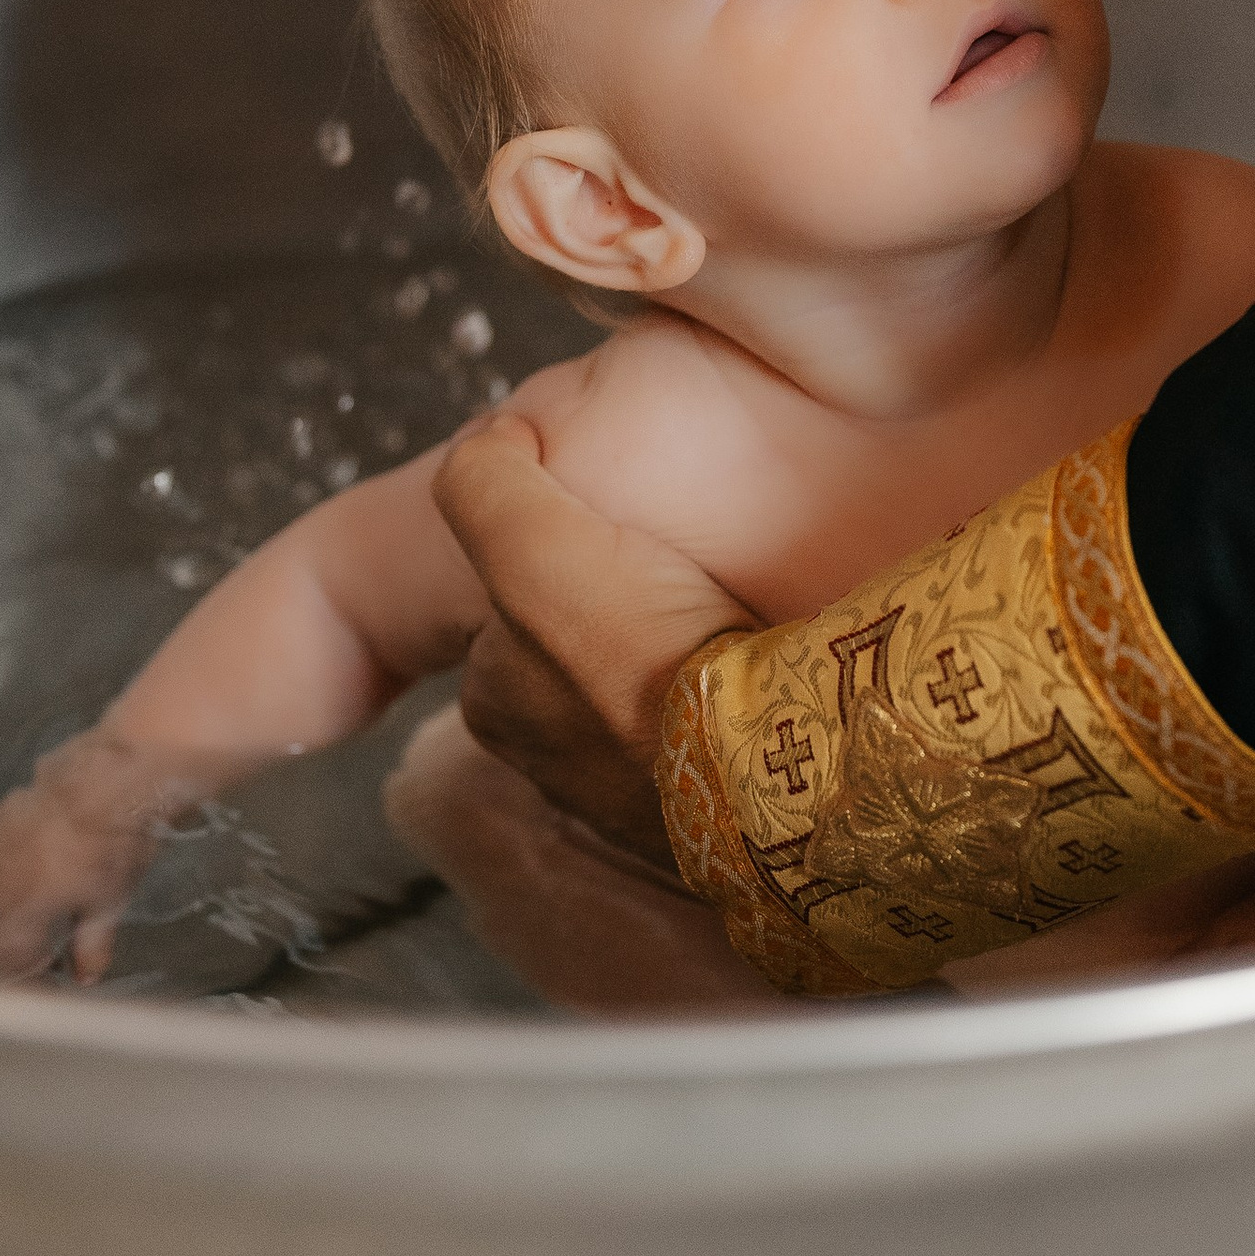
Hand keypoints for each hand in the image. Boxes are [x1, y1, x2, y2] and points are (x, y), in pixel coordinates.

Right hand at [0, 731, 203, 981]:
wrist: (98, 786)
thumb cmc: (110, 845)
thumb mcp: (109, 903)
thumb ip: (91, 946)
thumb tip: (84, 976)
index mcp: (20, 915)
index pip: (2, 966)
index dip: (28, 973)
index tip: (48, 967)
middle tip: (28, 938)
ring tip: (0, 913)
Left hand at [432, 417, 750, 862]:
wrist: (769, 762)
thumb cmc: (644, 651)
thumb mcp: (532, 544)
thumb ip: (485, 483)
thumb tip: (490, 440)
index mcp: (493, 703)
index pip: (508, 608)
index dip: (552, 561)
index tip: (609, 541)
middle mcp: (547, 765)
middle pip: (573, 658)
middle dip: (612, 623)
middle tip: (673, 581)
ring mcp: (627, 802)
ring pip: (640, 706)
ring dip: (673, 673)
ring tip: (726, 626)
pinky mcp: (708, 815)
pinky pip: (707, 744)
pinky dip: (725, 713)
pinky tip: (757, 681)